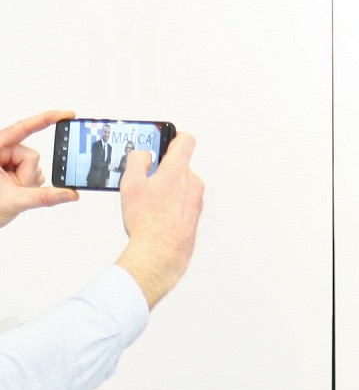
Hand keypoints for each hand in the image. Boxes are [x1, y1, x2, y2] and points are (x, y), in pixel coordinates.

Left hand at [0, 110, 79, 225]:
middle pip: (32, 154)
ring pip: (34, 165)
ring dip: (28, 181)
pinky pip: (33, 172)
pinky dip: (29, 183)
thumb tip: (71, 193)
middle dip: (28, 174)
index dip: (47, 119)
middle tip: (13, 188)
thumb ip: (44, 197)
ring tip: (10, 191)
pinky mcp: (12, 168)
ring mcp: (6, 159)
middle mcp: (1, 150)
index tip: (68, 114)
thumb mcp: (14, 201)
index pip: (23, 128)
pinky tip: (14, 190)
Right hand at [113, 133, 204, 307]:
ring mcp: (196, 199)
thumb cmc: (147, 222)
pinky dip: (170, 202)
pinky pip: (182, 200)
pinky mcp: (195, 214)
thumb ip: (137, 161)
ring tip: (147, 203)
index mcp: (178, 171)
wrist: (161, 253)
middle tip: (144, 180)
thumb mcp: (131, 184)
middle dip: (162, 169)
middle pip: (178, 165)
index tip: (166, 138)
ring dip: (166, 187)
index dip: (175, 136)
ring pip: (180, 184)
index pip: (185, 141)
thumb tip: (145, 154)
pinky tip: (156, 214)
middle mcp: (193, 183)